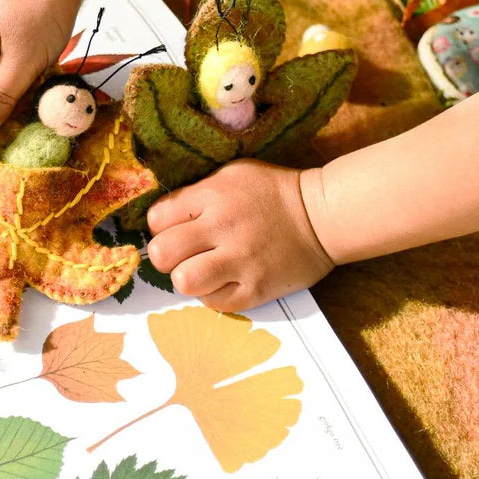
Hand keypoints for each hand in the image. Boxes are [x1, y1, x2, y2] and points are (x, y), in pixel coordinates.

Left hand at [146, 159, 333, 311]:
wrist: (321, 216)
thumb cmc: (272, 192)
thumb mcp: (232, 175)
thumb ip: (198, 193)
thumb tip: (165, 217)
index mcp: (213, 195)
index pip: (157, 218)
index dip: (161, 226)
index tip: (174, 228)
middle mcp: (223, 227)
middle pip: (163, 253)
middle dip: (166, 255)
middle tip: (182, 253)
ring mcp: (240, 261)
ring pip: (184, 281)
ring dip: (187, 277)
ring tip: (202, 270)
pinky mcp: (256, 289)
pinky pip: (214, 302)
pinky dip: (213, 294)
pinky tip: (225, 280)